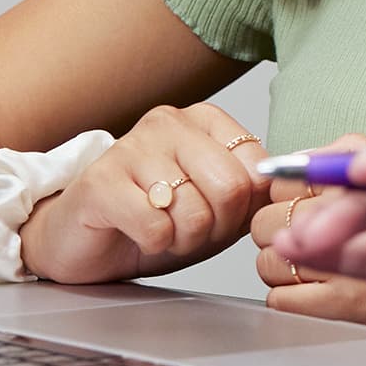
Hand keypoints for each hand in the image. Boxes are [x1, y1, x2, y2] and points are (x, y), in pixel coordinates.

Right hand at [18, 102, 265, 283]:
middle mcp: (169, 122)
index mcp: (204, 121)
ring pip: (194, 210)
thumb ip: (252, 193)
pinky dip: (153, 244)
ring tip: (163, 230)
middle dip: (217, 227)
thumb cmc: (154, 219)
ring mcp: (132, 147)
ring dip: (184, 239)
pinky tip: (137, 234)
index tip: (223, 216)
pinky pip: (155, 226)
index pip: (258, 167)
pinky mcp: (100, 181)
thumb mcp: (216, 206)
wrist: (83, 240)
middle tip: (191, 231)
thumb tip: (282, 190)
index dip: (245, 208)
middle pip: (230, 187)